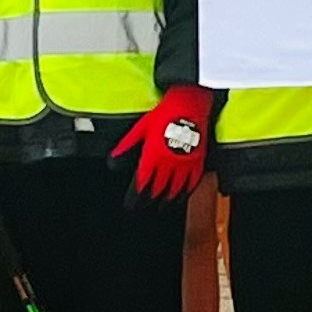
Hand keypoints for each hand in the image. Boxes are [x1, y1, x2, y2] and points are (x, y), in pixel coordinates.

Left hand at [115, 85, 216, 205]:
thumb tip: (113, 160)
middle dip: (148, 202)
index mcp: (154, 154)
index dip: (135, 197)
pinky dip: (186, 192)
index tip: (131, 204)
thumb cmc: (167, 112)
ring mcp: (185, 162)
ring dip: (166, 201)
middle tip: (143, 209)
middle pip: (158, 189)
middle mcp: (169, 162)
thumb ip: (126, 145)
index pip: (142, 183)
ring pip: (175, 189)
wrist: (190, 102)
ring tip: (160, 207)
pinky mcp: (198, 160)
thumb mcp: (141, 127)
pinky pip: (192, 182)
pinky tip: (181, 196)